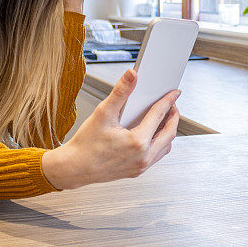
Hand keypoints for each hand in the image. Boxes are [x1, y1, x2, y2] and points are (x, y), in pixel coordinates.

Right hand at [41, 69, 180, 189]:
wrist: (74, 168)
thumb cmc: (86, 145)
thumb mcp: (103, 113)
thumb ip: (121, 92)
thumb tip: (132, 75)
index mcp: (138, 142)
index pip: (159, 115)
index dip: (168, 101)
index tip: (173, 93)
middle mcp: (143, 157)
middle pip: (169, 133)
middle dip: (174, 116)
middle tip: (172, 105)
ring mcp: (141, 166)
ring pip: (166, 146)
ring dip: (168, 131)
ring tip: (165, 119)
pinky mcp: (137, 171)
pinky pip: (157, 156)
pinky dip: (160, 143)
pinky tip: (153, 135)